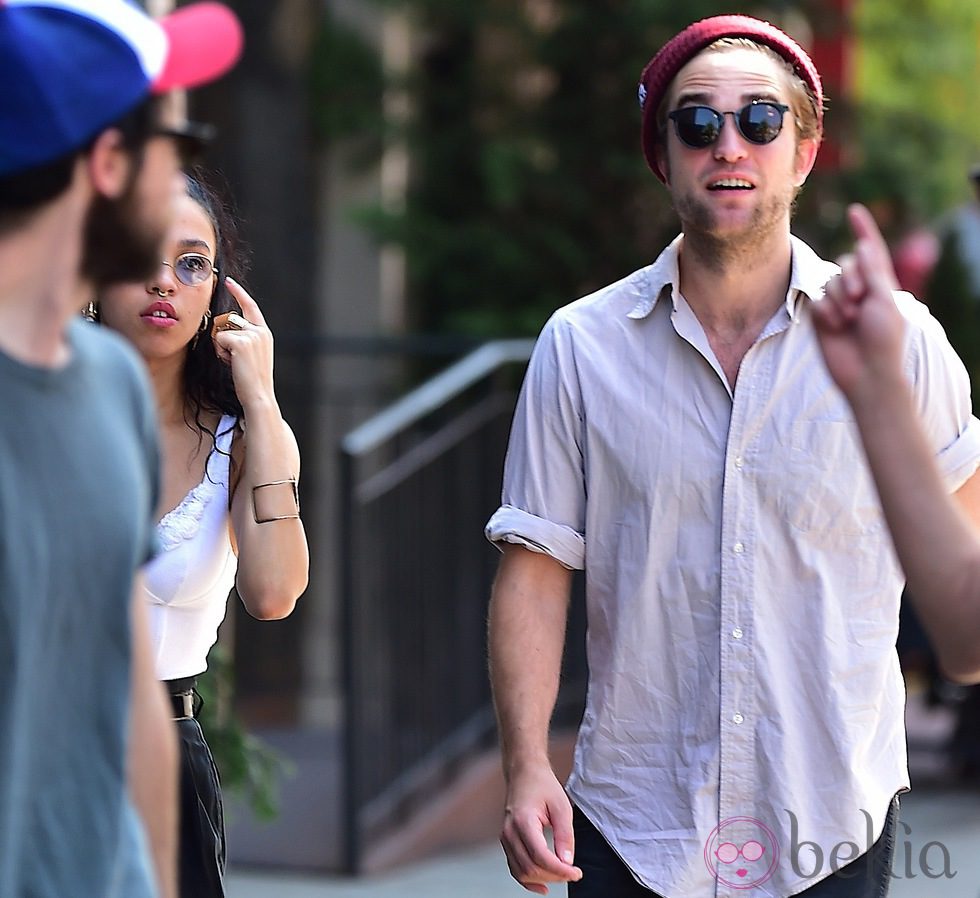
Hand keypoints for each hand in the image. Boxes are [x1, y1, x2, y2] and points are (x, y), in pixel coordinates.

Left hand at [211, 278, 275, 409]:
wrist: (259, 395)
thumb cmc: (251, 380)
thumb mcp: (251, 355)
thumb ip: (244, 339)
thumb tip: (222, 330)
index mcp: (265, 333)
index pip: (250, 307)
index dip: (239, 293)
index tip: (228, 281)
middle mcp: (260, 331)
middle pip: (229, 320)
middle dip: (223, 338)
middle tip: (234, 359)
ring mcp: (252, 335)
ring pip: (222, 331)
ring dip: (221, 347)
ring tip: (235, 363)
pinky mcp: (241, 341)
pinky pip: (219, 339)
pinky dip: (220, 352)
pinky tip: (232, 363)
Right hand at [499, 763, 582, 893]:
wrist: (524, 773)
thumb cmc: (542, 785)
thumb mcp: (561, 806)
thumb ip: (565, 835)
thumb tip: (567, 861)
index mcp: (523, 821)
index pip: (540, 857)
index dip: (560, 870)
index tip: (576, 873)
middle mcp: (509, 832)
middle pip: (530, 868)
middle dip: (554, 876)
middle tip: (573, 873)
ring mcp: (505, 838)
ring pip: (521, 872)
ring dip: (543, 879)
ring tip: (562, 875)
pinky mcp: (507, 842)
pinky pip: (515, 868)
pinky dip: (528, 880)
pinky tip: (544, 885)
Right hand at [812, 204, 906, 404]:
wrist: (866, 373)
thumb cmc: (883, 339)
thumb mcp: (884, 300)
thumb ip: (872, 271)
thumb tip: (862, 244)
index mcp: (880, 284)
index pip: (870, 250)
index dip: (863, 229)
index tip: (854, 210)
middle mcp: (858, 291)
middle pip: (844, 263)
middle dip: (850, 278)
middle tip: (859, 300)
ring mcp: (838, 304)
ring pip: (828, 281)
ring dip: (838, 299)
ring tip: (848, 320)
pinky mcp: (821, 319)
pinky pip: (816, 300)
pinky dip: (826, 312)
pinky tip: (835, 327)